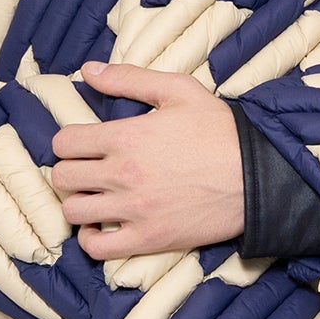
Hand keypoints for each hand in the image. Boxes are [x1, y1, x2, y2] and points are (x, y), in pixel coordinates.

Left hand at [51, 62, 245, 258]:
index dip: (69, 143)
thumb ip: (129, 78)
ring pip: (73, 211)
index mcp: (125, 136)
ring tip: (96, 197)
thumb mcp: (178, 90)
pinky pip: (96, 248)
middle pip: (62, 177)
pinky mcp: (148, 238)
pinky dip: (91, 239)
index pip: (64, 143)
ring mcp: (133, 210)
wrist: (257, 175)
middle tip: (89, 171)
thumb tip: (89, 70)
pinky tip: (102, 226)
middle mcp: (122, 174)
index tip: (83, 146)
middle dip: (71, 171)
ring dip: (79, 203)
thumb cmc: (220, 130)